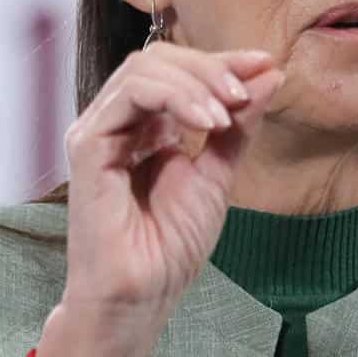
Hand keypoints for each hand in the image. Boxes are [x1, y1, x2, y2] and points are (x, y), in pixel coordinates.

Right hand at [35, 45, 283, 356]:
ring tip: (228, 113)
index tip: (266, 64)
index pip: (178, 72)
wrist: (141, 296)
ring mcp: (98, 131)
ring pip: (144, 69)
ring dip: (197, 81)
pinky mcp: (86, 145)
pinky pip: (130, 96)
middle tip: (248, 90)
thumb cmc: (170, 248)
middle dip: (211, 67)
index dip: (222, 62)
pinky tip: (207, 123)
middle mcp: (118, 123)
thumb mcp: (217, 175)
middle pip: (159, 60)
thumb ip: (237, 125)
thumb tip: (270, 74)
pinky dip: (175, 98)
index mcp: (145, 127)